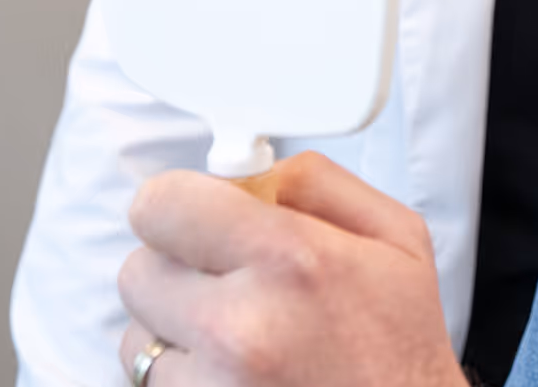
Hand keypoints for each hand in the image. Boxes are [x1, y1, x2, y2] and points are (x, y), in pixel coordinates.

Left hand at [117, 152, 465, 386]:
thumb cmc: (400, 345)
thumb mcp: (396, 237)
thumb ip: (316, 183)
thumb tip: (248, 171)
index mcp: (290, 259)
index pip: (163, 204)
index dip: (179, 204)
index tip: (198, 216)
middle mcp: (240, 327)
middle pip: (139, 270)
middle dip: (178, 269)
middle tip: (229, 283)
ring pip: (136, 336)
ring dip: (177, 331)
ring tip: (241, 340)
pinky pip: (154, 384)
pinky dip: (187, 376)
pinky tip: (238, 376)